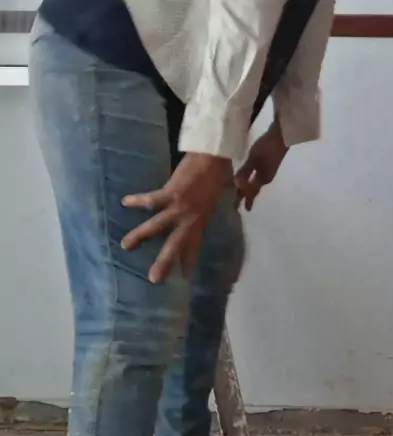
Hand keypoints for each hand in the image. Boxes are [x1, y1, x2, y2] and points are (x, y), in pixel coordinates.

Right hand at [121, 153, 231, 283]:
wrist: (215, 157)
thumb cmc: (220, 173)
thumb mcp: (221, 195)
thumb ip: (213, 204)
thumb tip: (225, 205)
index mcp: (202, 219)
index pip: (194, 245)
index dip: (189, 261)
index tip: (185, 277)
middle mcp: (189, 218)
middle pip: (175, 244)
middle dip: (164, 262)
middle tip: (153, 278)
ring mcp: (178, 207)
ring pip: (156, 226)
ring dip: (140, 236)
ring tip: (125, 245)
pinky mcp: (170, 193)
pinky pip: (150, 200)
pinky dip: (137, 200)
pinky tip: (124, 202)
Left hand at [235, 119, 287, 211]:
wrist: (282, 135)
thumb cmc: (267, 147)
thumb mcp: (254, 159)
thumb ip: (245, 171)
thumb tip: (236, 186)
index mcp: (262, 178)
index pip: (250, 192)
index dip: (243, 199)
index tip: (236, 209)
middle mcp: (266, 177)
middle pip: (253, 189)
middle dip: (246, 196)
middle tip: (237, 204)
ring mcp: (268, 170)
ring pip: (256, 183)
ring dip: (248, 189)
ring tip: (241, 192)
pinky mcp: (269, 164)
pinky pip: (258, 177)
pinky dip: (251, 180)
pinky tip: (248, 176)